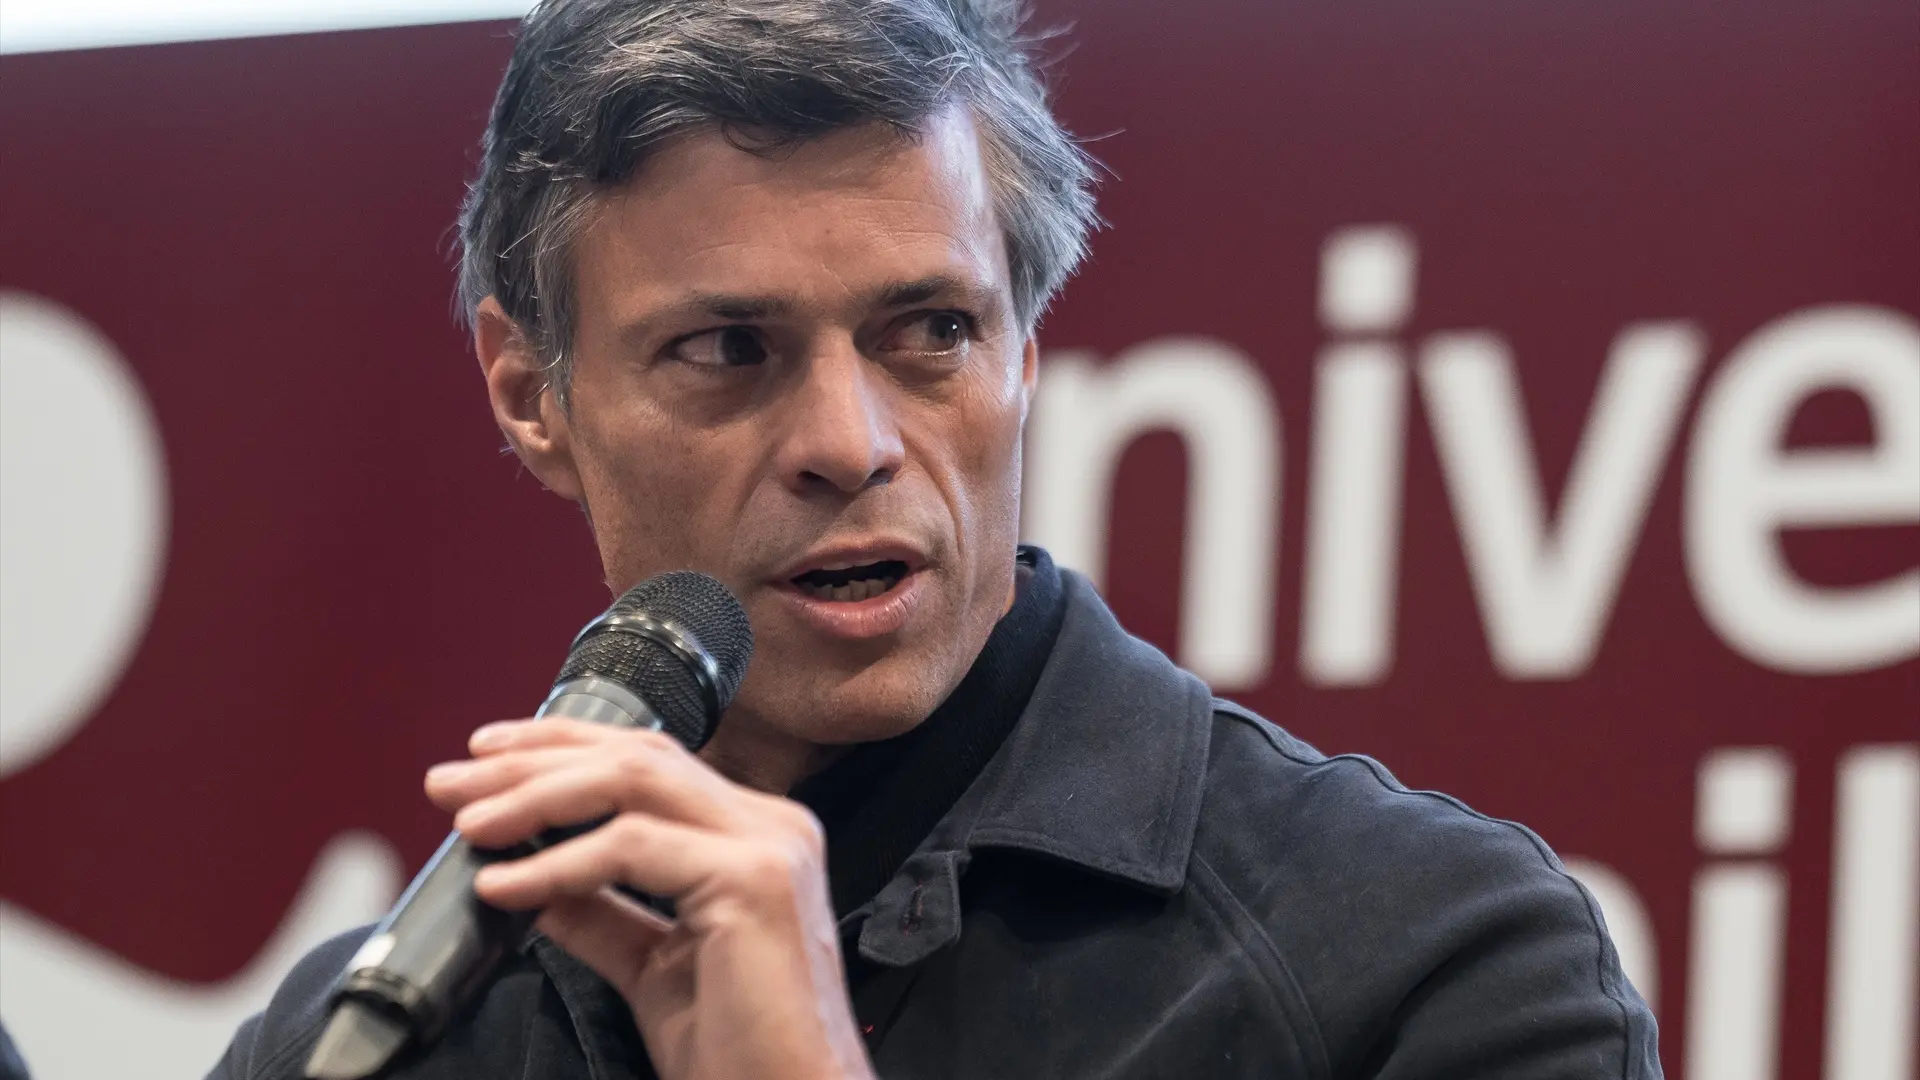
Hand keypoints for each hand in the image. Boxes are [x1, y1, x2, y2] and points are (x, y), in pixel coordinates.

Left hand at [424, 717, 872, 1079]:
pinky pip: (630, 848)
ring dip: (536, 796)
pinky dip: (556, 863)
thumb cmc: (744, 1053)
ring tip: (469, 824)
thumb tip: (530, 877)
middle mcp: (771, 824)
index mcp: (756, 835)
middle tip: (449, 782)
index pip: (651, 760)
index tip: (487, 760)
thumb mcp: (654, 968)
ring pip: (633, 782)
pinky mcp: (753, 880)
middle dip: (532, 761)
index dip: (563, 748)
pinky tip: (505, 885)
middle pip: (636, 756)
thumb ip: (602, 914)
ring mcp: (768, 845)